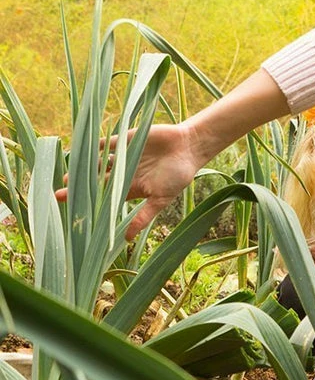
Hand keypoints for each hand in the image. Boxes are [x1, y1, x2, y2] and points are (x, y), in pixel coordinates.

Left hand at [59, 68, 289, 240]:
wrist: (190, 147)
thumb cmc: (178, 175)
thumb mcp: (161, 199)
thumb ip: (144, 216)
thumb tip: (128, 239)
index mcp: (131, 188)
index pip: (104, 198)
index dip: (89, 203)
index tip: (73, 211)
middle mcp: (123, 172)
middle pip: (96, 182)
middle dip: (79, 188)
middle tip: (60, 195)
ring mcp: (122, 156)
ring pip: (97, 164)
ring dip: (83, 170)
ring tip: (68, 178)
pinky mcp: (125, 140)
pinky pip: (105, 143)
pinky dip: (92, 147)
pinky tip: (79, 152)